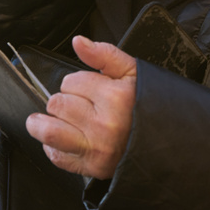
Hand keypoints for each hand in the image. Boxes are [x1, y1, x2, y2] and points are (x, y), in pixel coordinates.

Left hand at [26, 36, 137, 179]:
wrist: (167, 143)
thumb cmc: (149, 106)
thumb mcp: (133, 73)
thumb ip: (104, 54)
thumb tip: (78, 42)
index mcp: (115, 97)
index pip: (70, 82)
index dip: (74, 83)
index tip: (85, 89)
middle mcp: (104, 124)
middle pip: (57, 104)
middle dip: (61, 102)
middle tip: (74, 105)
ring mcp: (97, 148)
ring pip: (49, 131)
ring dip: (42, 124)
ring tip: (44, 120)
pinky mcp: (93, 168)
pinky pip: (58, 157)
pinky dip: (53, 148)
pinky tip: (63, 140)